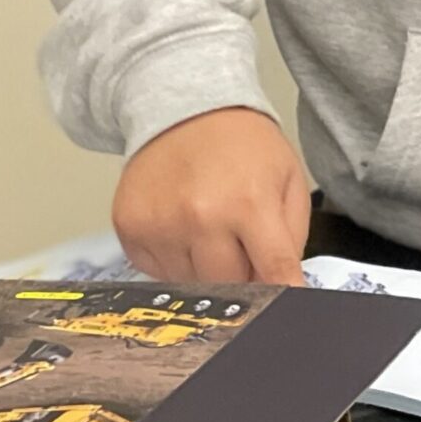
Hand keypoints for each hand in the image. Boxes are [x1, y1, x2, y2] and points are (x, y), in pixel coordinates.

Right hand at [112, 107, 308, 284]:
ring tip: (210, 226)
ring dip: (206, 269)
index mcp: (249, 203)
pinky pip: (158, 273)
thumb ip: (290, 239)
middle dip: (242, 276)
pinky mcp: (130, 229)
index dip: (284, 296)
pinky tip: (182, 225)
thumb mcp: (287, 179)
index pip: (273, 272)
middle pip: (229, 287)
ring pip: (192, 285)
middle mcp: (200, 217)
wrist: (183, 108)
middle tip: (243, 244)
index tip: (287, 313)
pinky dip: (174, 260)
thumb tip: (285, 288)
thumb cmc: (242, 145)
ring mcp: (160, 225)